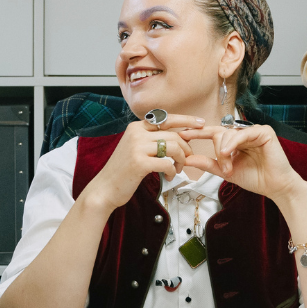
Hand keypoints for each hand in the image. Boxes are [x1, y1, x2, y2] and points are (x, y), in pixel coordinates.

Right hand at [76, 115, 202, 217]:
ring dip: (181, 161)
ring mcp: (137, 147)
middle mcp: (136, 133)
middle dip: (186, 149)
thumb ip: (153, 140)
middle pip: (174, 135)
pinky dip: (172, 171)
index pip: (166, 118)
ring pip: (174, 148)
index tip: (201, 124)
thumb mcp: (136, 148)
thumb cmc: (124, 171)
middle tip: (186, 161)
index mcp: (136, 127)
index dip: (186, 120)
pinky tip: (168, 178)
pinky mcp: (139, 163)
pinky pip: (167, 163)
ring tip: (177, 170)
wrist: (104, 189)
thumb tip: (180, 137)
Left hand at [178, 122, 299, 201]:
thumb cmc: (255, 178)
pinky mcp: (264, 131)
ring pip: (228, 133)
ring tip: (229, 167)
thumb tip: (188, 159)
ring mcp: (253, 131)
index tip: (181, 135)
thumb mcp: (226, 171)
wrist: (275, 187)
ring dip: (225, 151)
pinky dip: (233, 143)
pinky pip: (243, 133)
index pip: (213, 133)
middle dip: (217, 151)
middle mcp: (243, 133)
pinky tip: (229, 152)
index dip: (197, 133)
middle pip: (219, 133)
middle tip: (224, 169)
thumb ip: (208, 164)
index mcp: (234, 141)